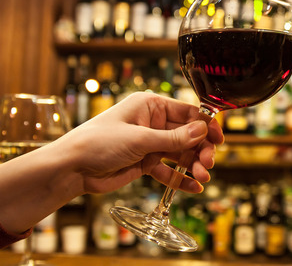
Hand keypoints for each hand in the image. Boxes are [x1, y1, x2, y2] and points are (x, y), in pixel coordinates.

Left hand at [59, 92, 223, 194]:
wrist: (71, 168)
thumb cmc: (97, 142)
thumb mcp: (139, 139)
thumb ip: (173, 138)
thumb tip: (202, 131)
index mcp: (150, 106)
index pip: (187, 112)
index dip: (205, 125)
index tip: (220, 139)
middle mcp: (152, 122)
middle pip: (188, 135)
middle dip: (200, 149)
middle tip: (208, 163)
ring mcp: (149, 143)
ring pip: (180, 153)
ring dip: (193, 165)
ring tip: (202, 177)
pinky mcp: (144, 163)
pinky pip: (168, 170)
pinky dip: (181, 178)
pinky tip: (194, 187)